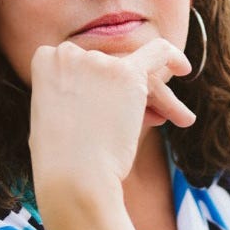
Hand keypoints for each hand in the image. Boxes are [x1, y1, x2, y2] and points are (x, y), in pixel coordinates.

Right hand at [27, 37, 193, 192]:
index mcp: (45, 60)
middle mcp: (68, 53)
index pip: (81, 65)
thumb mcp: (54, 118)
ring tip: (177, 119)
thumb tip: (106, 91)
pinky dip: (172, 57)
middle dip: (130, 95)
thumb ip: (72, 95)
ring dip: (156, 95)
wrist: (73, 178)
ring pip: (135, 69)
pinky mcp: (126, 73)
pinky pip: (157, 51)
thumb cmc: (60, 162)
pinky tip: (185, 70)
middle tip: (153, 120)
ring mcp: (97, 61)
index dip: (99, 89)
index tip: (109, 115)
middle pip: (110, 67)